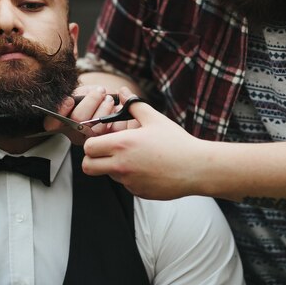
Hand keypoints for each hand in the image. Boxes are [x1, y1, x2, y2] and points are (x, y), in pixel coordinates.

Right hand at [43, 86, 122, 144]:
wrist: (101, 101)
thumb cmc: (86, 97)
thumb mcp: (76, 93)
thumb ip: (75, 95)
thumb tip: (74, 97)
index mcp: (59, 122)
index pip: (52, 123)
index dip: (60, 112)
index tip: (69, 99)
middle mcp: (72, 133)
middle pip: (78, 120)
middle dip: (91, 102)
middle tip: (100, 91)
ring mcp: (88, 139)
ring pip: (96, 128)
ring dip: (105, 109)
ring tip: (109, 99)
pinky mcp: (105, 140)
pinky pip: (113, 131)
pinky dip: (118, 118)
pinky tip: (116, 108)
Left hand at [82, 87, 205, 199]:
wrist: (197, 168)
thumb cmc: (176, 142)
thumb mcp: (155, 119)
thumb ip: (134, 105)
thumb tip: (123, 92)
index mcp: (122, 145)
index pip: (88, 147)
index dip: (92, 143)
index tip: (102, 139)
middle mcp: (121, 165)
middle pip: (88, 167)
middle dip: (92, 159)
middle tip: (105, 152)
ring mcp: (129, 182)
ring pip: (108, 175)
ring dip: (113, 167)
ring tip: (135, 156)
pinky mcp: (138, 192)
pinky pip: (126, 184)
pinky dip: (130, 177)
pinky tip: (147, 168)